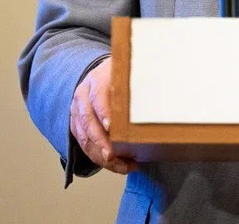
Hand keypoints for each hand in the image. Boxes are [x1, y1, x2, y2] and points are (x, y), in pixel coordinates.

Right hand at [70, 57, 137, 174]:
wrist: (101, 75)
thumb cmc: (120, 77)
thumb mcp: (130, 73)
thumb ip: (141, 81)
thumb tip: (161, 95)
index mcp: (97, 79)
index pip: (98, 96)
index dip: (104, 112)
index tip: (111, 127)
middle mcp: (83, 95)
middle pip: (88, 121)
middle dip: (100, 142)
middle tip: (112, 156)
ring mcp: (77, 111)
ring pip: (84, 137)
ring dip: (101, 155)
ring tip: (122, 166)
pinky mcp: (76, 125)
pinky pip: (84, 145)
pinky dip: (100, 158)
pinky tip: (118, 164)